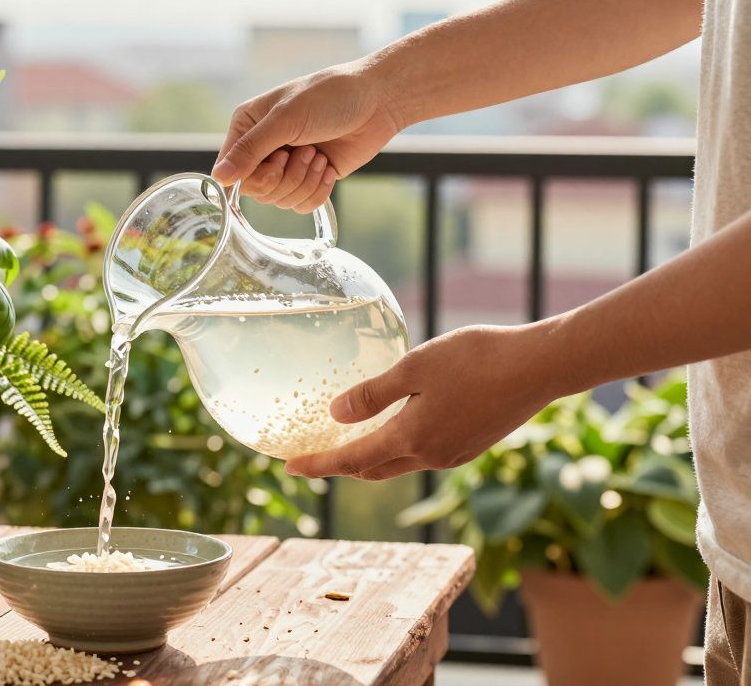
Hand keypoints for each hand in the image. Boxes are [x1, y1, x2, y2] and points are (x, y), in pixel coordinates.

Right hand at [212, 61, 401, 213]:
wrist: (377, 102)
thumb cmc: (329, 98)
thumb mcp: (285, 119)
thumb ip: (250, 150)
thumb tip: (219, 179)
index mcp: (248, 126)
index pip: (231, 170)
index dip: (254, 174)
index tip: (278, 157)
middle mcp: (263, 148)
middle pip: (258, 191)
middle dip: (287, 176)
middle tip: (305, 150)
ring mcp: (287, 166)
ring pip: (281, 200)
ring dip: (305, 180)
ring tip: (319, 154)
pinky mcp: (309, 179)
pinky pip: (301, 205)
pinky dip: (318, 190)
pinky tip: (328, 167)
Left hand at [285, 323, 565, 480]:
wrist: (539, 367)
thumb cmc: (475, 359)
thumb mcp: (414, 369)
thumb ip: (372, 395)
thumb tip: (335, 415)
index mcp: (410, 439)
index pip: (350, 460)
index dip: (317, 464)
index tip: (288, 467)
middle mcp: (430, 456)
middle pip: (372, 469)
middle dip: (340, 465)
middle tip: (313, 456)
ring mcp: (454, 454)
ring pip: (399, 463)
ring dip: (370, 457)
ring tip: (348, 440)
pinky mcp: (472, 444)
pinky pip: (423, 453)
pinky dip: (398, 447)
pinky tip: (397, 426)